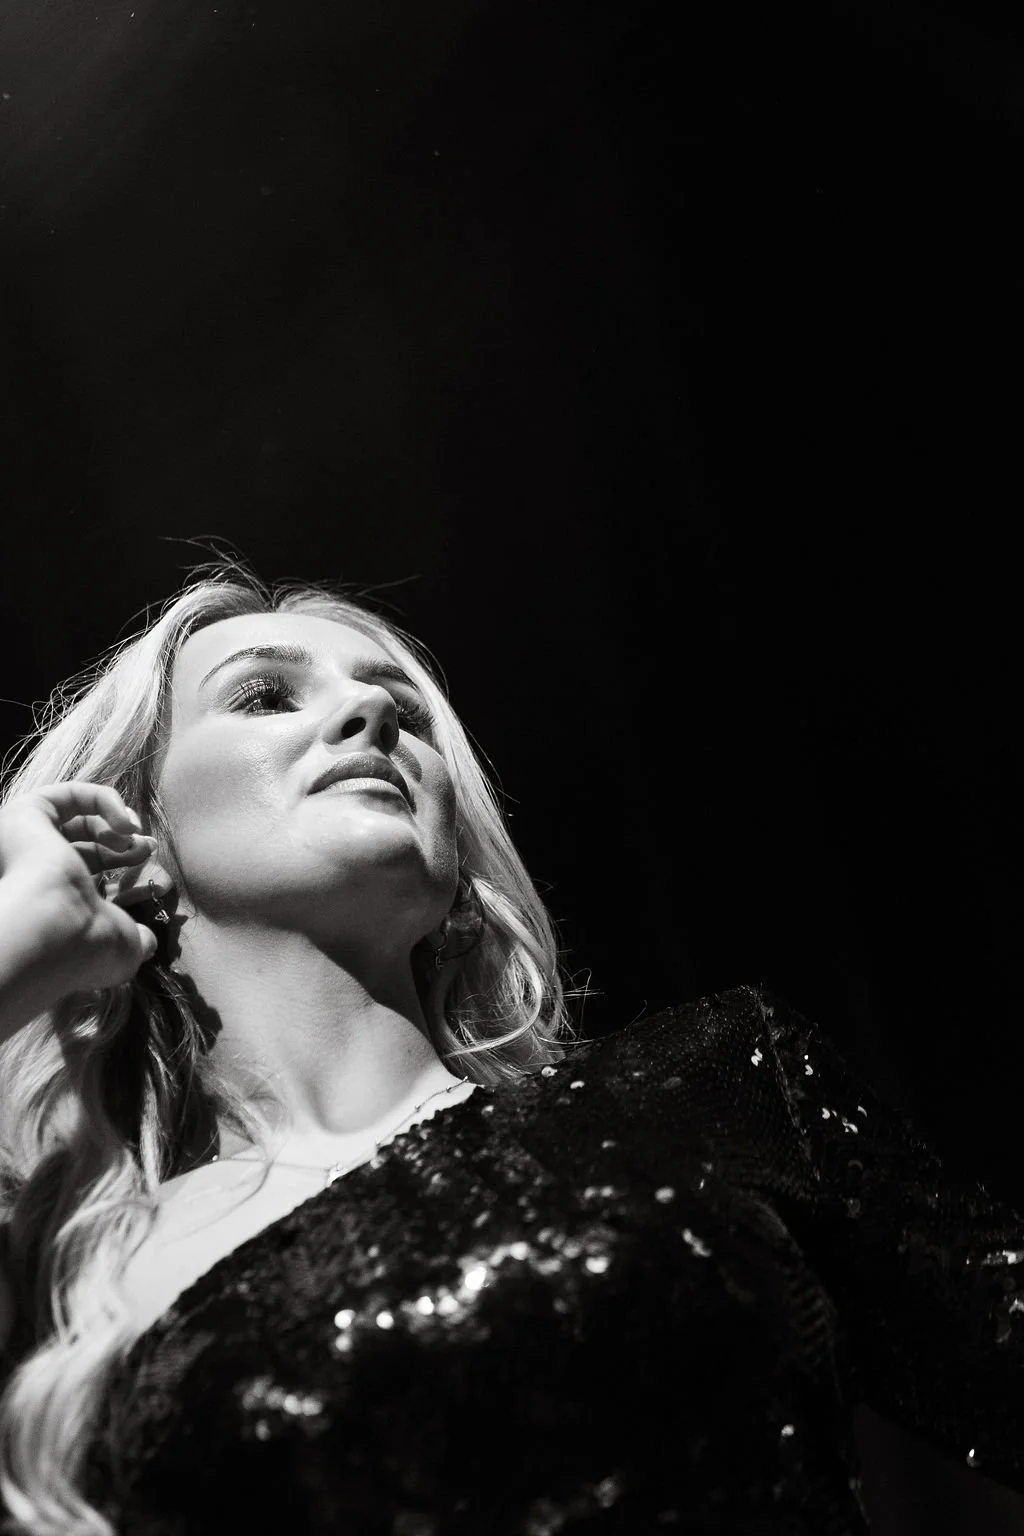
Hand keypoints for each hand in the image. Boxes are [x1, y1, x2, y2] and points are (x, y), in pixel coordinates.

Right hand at [0, 780, 162, 1007]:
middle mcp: (30, 875)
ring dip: (115, 821)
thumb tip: (148, 942)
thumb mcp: (121, 949)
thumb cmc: (83, 945)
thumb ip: (136, 941)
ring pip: (74, 817)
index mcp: (48, 906)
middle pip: (82, 845)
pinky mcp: (23, 816)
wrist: (46, 930)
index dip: (123, 871)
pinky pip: (70, 794)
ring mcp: (22, 844)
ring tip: (135, 834)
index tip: (155, 873)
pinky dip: (105, 801)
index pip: (86, 879)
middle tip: (148, 848)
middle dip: (123, 845)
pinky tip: (126, 824)